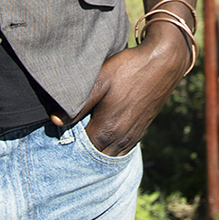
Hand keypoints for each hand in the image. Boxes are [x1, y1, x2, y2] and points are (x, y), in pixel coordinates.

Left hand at [64, 28, 190, 156]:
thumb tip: (55, 122)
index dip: (68, 148)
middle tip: (67, 145)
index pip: (81, 152)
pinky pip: (122, 150)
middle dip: (81, 155)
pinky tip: (103, 141)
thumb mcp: (100, 81)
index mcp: (107, 129)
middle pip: (95, 158)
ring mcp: (133, 136)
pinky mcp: (141, 130)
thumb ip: (77, 105)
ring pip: (110, 156)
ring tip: (83, 145)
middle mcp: (121, 139)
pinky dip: (110, 150)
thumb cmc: (129, 68)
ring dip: (96, 154)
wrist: (163, 61)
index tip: (58, 141)